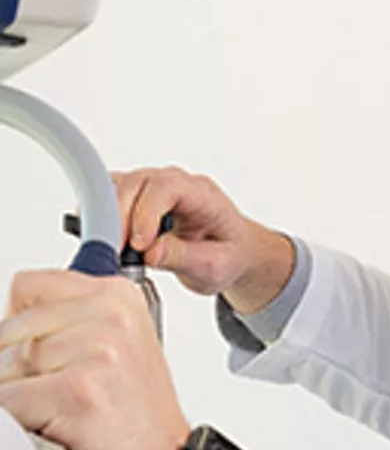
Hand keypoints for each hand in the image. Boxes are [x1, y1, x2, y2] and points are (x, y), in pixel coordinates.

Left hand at [0, 271, 190, 449]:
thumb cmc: (139, 423)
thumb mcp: (114, 352)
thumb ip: (67, 326)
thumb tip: (6, 325)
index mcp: (117, 297)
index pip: (27, 288)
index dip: (20, 329)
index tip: (37, 360)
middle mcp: (109, 316)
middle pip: (11, 329)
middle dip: (15, 370)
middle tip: (52, 399)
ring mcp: (96, 351)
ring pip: (5, 366)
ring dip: (19, 400)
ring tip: (58, 416)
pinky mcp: (79, 390)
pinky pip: (10, 401)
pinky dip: (19, 424)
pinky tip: (53, 431)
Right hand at [114, 167, 295, 313]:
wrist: (229, 251)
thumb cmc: (227, 254)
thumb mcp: (215, 266)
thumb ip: (185, 258)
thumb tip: (151, 253)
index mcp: (201, 194)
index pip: (167, 188)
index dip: (147, 213)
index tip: (139, 245)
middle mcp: (174, 183)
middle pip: (137, 183)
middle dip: (120, 217)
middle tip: (115, 253)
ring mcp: (153, 187)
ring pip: (119, 186)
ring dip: (107, 216)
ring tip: (108, 249)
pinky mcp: (136, 198)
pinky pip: (110, 196)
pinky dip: (100, 216)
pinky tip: (102, 240)